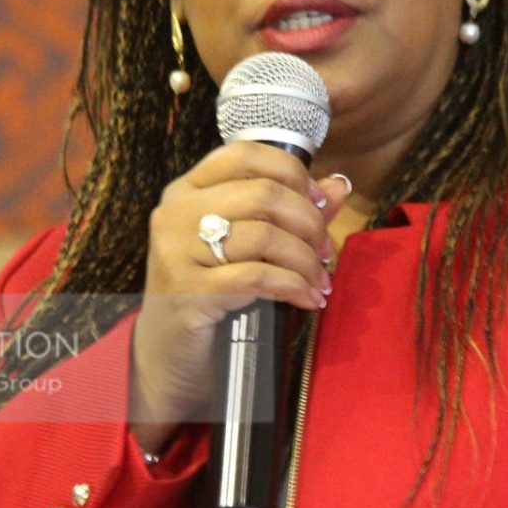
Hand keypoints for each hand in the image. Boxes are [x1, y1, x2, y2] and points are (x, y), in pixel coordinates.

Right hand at [129, 142, 352, 451]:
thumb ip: (290, 211)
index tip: (319, 203)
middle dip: (309, 222)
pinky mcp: (187, 291)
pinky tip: (309, 300)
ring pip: (264, 235)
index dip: (293, 173)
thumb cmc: (211, 293)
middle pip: (263, 194)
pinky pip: (257, 277)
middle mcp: (176, 212)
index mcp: (189, 190)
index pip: (246, 154)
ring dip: (306, 260)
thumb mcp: (247, 246)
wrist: (169, 353)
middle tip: (325, 250)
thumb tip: (338, 186)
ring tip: (320, 280)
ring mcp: (176, 251)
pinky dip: (293, 287)